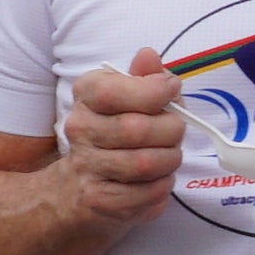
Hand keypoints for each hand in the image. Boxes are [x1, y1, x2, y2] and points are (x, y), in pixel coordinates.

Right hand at [56, 48, 189, 223]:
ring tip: (169, 157)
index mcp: (86, 95)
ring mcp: (87, 166)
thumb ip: (144, 77)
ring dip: (170, 160)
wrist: (78, 187)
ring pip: (145, 164)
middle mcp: (80, 128)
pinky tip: (158, 179)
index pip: (113, 91)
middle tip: (176, 132)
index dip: (152, 91)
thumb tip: (148, 55)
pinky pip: (147, 193)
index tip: (171, 91)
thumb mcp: (128, 97)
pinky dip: (163, 186)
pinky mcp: (100, 199)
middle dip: (171, 131)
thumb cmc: (114, 133)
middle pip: (137, 129)